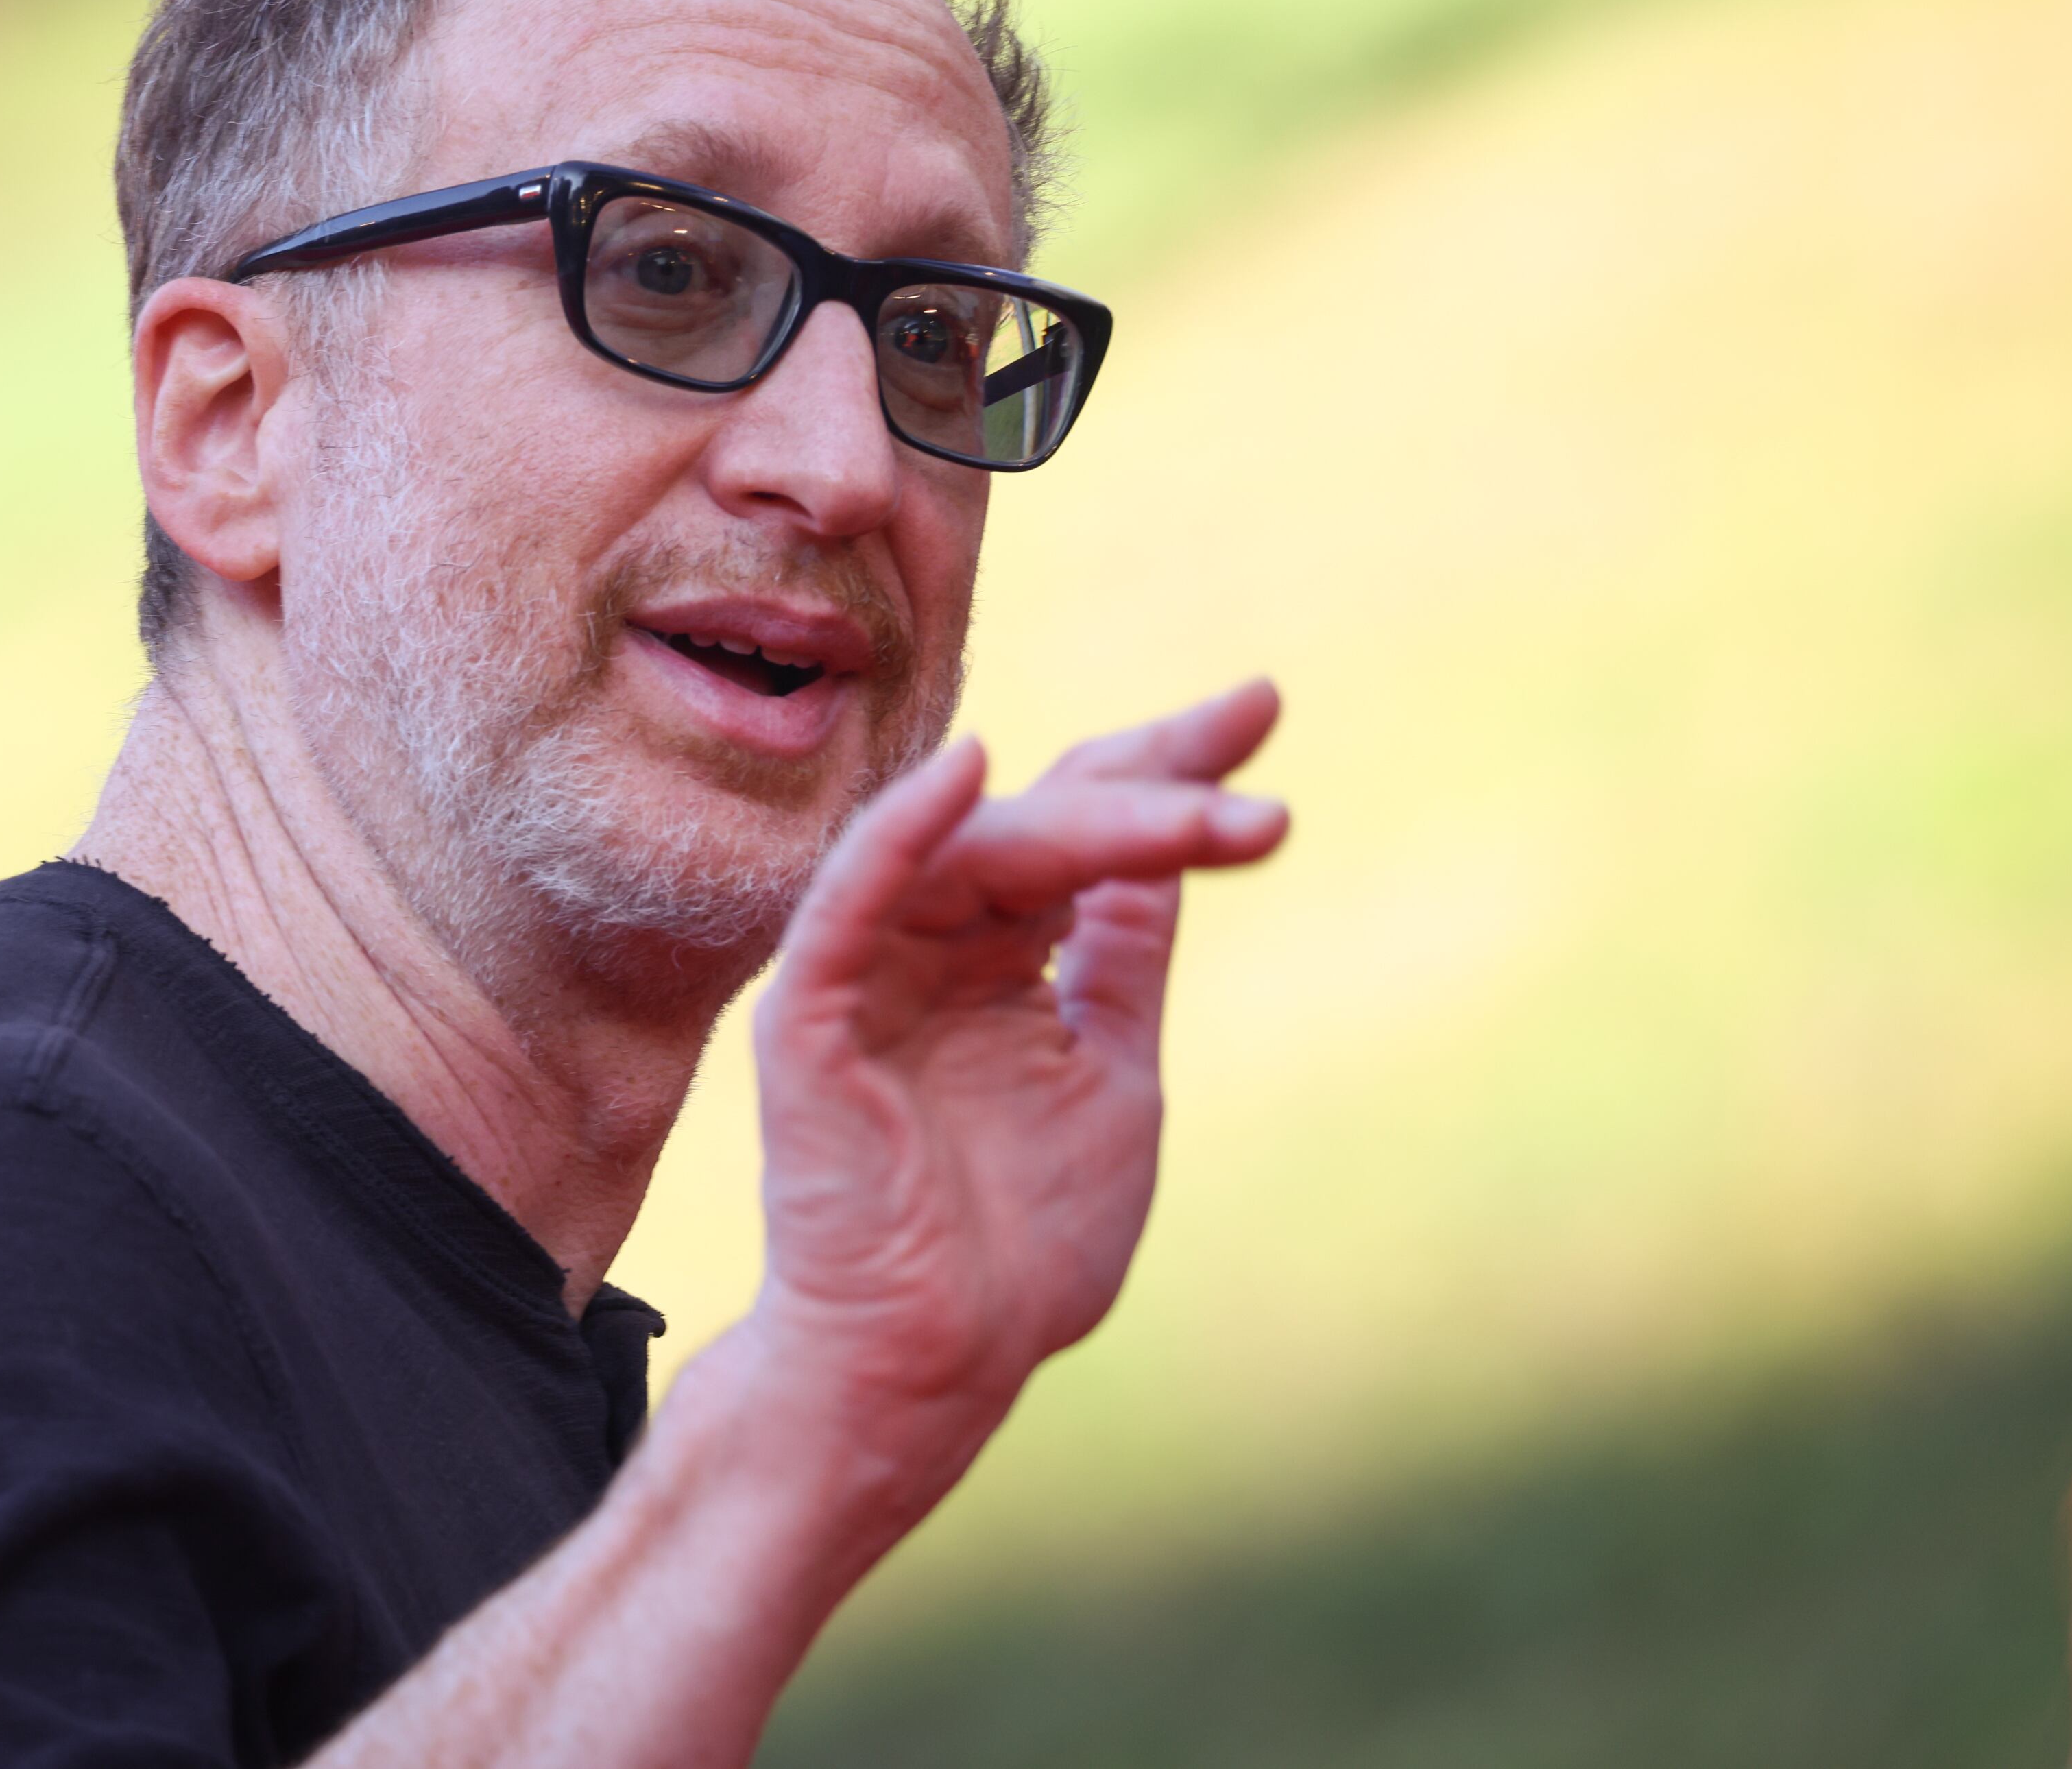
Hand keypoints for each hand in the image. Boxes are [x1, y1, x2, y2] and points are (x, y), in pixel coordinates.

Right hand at [738, 680, 1286, 1485]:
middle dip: (1153, 784)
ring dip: (1087, 818)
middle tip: (1254, 745)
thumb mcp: (1111, 1076)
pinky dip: (900, 834)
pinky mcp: (811, 1018)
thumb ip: (1121, 959)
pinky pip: (849, 902)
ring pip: (972, 850)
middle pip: (1038, 822)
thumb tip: (1172, 846)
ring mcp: (868, 973)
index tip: (1260, 707)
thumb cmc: (1019, 1248)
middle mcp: (931, 944)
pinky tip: (967, 773)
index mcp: (999, 958)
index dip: (1168, 767)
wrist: (933, 1364)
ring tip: (1196, 811)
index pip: (1080, 828)